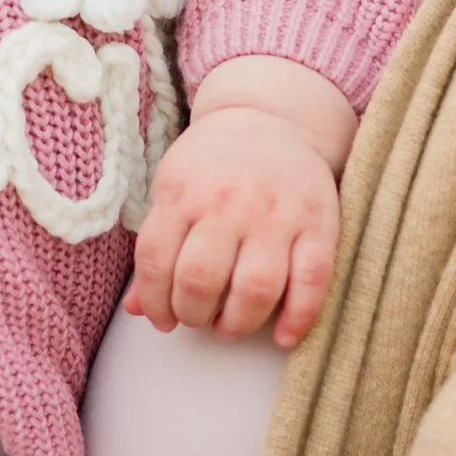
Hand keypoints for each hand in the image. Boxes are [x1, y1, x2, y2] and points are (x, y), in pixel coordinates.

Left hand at [129, 76, 346, 348]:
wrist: (272, 118)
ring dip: (238, 323)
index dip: (155, 302)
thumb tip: (136, 310)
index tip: (163, 319)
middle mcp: (228, 202)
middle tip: (198, 319)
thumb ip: (158, 247)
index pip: (156, 260)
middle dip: (194, 315)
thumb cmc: (214, 165)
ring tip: (232, 325)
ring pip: (255, 287)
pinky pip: (311, 281)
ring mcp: (276, 213)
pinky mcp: (319, 224)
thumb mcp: (174, 189)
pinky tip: (283, 336)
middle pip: (201, 279)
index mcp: (183, 192)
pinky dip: (298, 318)